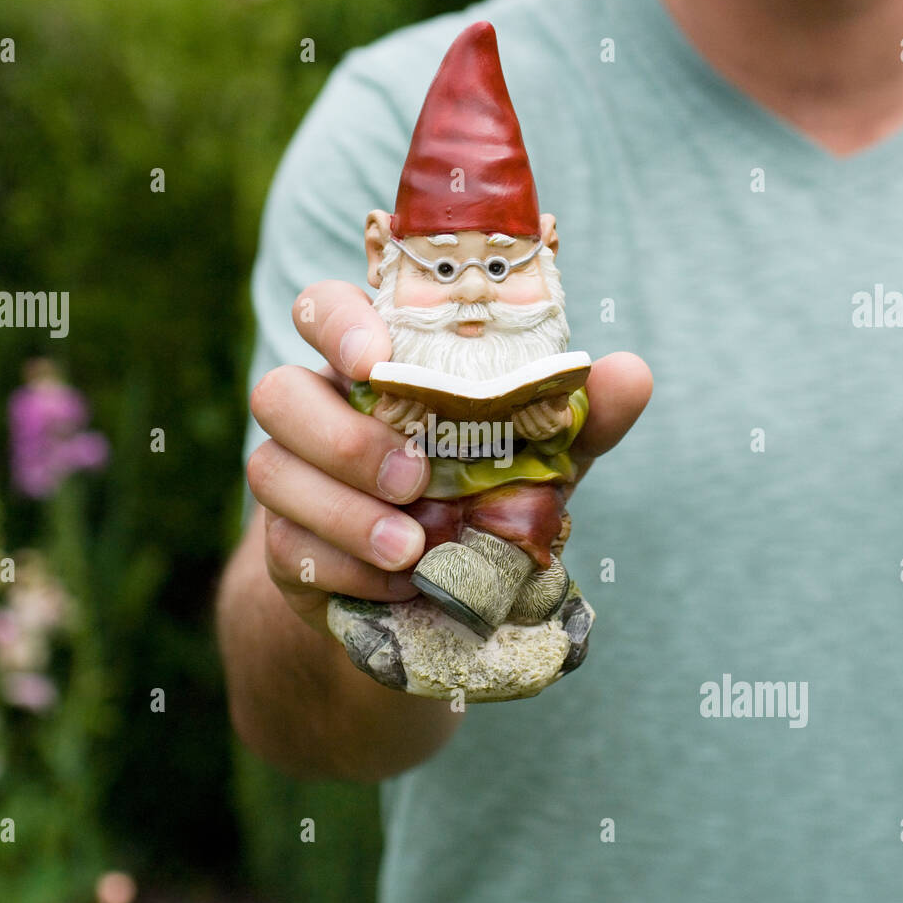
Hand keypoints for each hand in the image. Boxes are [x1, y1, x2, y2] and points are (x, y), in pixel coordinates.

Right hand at [247, 279, 652, 635]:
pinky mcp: (286, 549)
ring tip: (412, 548)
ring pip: (270, 472)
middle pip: (276, 392)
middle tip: (415, 477)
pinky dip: (348, 568)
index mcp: (371, 366)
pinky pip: (288, 549)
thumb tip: (632, 374)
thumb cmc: (485, 492)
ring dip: (343, 512)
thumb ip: (578, 415)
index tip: (376, 360)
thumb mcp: (538, 455)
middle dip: (341, 437)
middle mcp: (317, 411)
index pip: (322, 311)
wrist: (435, 592)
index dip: (336, 325)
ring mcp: (292, 481)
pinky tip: (402, 584)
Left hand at [511, 394, 571, 440]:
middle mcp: (550, 432)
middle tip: (526, 401)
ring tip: (519, 406)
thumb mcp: (561, 403)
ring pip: (530, 429)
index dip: (546, 409)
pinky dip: (517, 422)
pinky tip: (515, 413)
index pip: (553, 418)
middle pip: (541, 424)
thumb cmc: (555, 407)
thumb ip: (561, 398)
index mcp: (560, 423)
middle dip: (532, 411)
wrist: (551, 420)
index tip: (540, 399)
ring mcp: (539, 436)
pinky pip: (522, 431)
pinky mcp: (528, 436)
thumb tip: (561, 391)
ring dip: (523, 417)